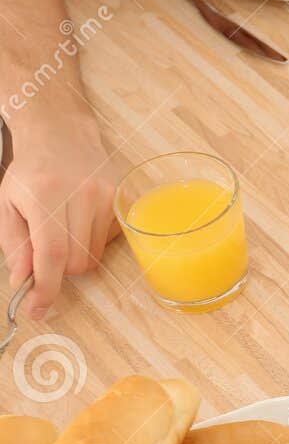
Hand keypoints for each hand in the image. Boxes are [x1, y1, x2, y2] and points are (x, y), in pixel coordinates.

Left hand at [0, 120, 116, 319]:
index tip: (37, 309)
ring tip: (63, 231)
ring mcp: (106, 197)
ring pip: (94, 255)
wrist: (62, 135)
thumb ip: (15, 244)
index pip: (52, 255)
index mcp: (46, 195)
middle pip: (77, 262)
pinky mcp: (122, 200)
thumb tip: (24, 280)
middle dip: (59, 271)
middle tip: (45, 259)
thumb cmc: (30, 171)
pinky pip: (109, 241)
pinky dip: (93, 241)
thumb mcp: (8, 205)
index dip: (46, 288)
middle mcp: (81, 195)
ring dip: (76, 256)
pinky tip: (81, 220)